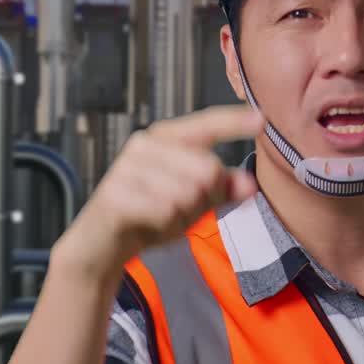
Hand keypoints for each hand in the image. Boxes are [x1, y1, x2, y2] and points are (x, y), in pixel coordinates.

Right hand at [54, 104, 263, 282]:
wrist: (100, 244)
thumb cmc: (148, 214)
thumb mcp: (192, 202)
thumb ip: (222, 190)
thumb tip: (250, 184)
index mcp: (165, 138)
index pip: (207, 125)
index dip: (234, 123)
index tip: (262, 119)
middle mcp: (144, 145)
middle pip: (208, 169)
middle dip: (204, 198)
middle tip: (181, 209)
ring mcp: (127, 167)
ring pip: (187, 193)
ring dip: (182, 215)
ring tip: (161, 216)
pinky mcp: (115, 193)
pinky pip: (165, 211)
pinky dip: (165, 225)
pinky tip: (149, 223)